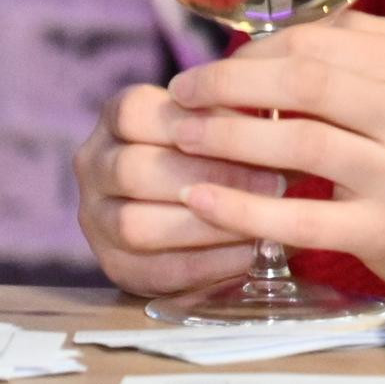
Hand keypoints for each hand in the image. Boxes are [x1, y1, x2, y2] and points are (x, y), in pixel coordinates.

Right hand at [72, 80, 283, 296]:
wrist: (195, 203)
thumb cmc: (221, 148)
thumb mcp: (224, 120)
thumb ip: (241, 117)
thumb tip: (290, 117)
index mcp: (116, 118)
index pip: (135, 112)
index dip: (192, 122)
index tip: (255, 131)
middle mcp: (94, 165)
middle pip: (133, 170)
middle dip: (210, 179)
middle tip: (275, 183)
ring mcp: (96, 219)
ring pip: (135, 225)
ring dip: (206, 225)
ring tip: (264, 221)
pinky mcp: (115, 267)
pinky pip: (155, 271)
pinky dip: (207, 264)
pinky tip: (251, 255)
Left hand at [162, 12, 384, 290]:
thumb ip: (348, 45)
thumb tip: (261, 43)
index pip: (317, 46)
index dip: (251, 54)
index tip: (207, 70)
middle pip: (306, 86)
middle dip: (230, 87)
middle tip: (181, 96)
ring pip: (301, 146)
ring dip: (228, 140)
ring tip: (183, 139)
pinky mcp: (384, 230)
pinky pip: (303, 220)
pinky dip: (245, 210)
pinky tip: (200, 201)